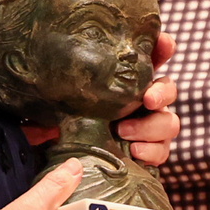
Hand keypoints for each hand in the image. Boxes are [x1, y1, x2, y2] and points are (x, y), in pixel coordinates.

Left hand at [18, 31, 181, 164]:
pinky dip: (151, 151)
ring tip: (123, 133)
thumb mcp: (60, 100)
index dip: (163, 46)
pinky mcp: (150, 153)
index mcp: (127, 81)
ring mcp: (150, 128)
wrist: (70, 165)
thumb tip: (40, 71)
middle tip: (146, 98)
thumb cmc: (65, 124)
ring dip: (151, 127)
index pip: (153, 56)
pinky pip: (162, 152)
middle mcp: (144, 101)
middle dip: (161, 92)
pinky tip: (134, 152)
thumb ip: (58, 86)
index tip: (165, 43)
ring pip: (170, 122)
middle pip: (168, 89)